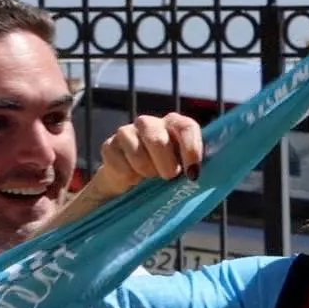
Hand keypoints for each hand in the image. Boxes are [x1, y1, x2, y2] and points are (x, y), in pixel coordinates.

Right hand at [76, 111, 201, 208]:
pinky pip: (119, 163)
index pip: (187, 127)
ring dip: (146, 171)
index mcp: (174, 125)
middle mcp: (150, 123)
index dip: (191, 149)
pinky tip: (131, 178)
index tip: (193, 173)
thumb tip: (199, 176)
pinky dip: (127, 177)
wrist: (130, 184)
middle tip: (168, 177)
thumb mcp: (183, 171)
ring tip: (149, 177)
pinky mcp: (109, 145)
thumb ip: (193, 168)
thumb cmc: (164, 175)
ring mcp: (127, 132)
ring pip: (137, 152)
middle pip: (158, 139)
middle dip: (165, 165)